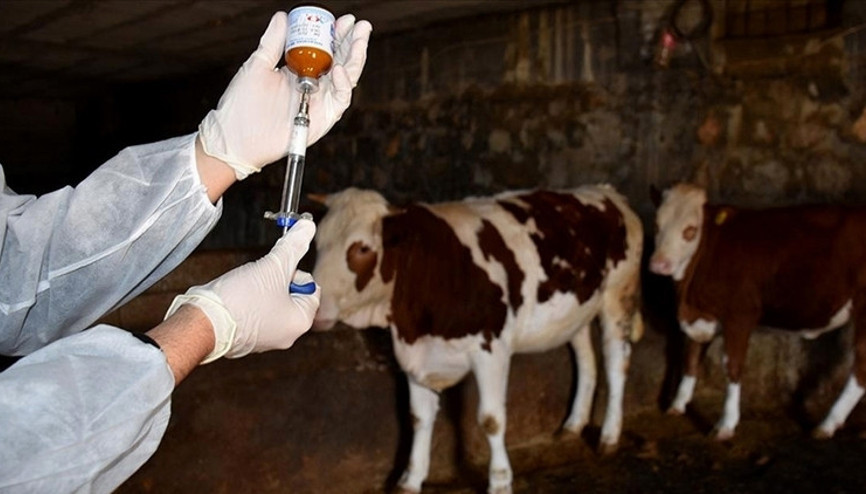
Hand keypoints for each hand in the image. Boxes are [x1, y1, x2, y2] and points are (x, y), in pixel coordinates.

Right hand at [165, 220, 319, 361]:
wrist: (202, 323)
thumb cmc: (240, 300)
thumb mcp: (273, 266)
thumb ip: (293, 246)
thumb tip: (308, 228)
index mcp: (300, 322)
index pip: (312, 288)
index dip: (295, 273)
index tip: (277, 270)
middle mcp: (287, 335)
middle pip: (293, 295)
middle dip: (277, 281)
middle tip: (261, 278)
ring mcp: (266, 339)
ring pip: (273, 302)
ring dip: (262, 290)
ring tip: (246, 289)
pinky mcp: (247, 338)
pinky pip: (255, 313)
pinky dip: (248, 303)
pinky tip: (236, 300)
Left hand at [198, 11, 371, 179]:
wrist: (235, 137)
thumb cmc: (242, 104)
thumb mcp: (257, 65)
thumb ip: (273, 42)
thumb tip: (283, 17)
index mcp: (299, 72)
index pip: (325, 50)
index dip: (337, 34)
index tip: (344, 19)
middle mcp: (313, 86)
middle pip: (342, 61)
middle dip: (354, 43)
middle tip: (362, 25)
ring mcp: (319, 102)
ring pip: (347, 79)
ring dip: (356, 59)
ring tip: (360, 40)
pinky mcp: (323, 118)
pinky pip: (340, 100)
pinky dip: (344, 85)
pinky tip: (341, 68)